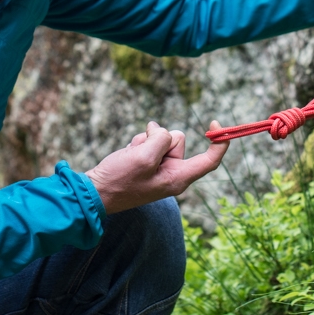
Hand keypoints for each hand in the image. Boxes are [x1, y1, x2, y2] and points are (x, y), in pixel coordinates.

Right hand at [85, 120, 228, 213]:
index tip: (215, 122)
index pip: (209, 161)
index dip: (218, 142)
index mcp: (178, 178)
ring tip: (131, 156)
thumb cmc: (119, 180)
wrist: (94, 192)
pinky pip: (150, 141)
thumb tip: (161, 132)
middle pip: (178, 140)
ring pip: (162, 138)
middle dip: (160, 139)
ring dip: (146, 140)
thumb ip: (161, 140)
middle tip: (142, 153)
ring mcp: (159, 168)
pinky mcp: (147, 163)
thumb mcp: (144, 157)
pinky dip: (139, 143)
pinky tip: (128, 155)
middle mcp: (172, 174)